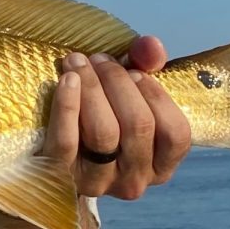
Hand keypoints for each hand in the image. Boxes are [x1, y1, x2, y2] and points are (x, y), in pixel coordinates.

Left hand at [42, 36, 190, 199]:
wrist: (55, 153)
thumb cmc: (103, 116)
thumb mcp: (129, 94)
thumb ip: (146, 66)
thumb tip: (152, 45)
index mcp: (160, 165)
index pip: (175, 133)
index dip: (155, 95)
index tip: (133, 71)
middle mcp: (135, 181)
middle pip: (137, 125)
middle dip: (118, 82)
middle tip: (99, 58)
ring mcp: (99, 182)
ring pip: (103, 132)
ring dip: (92, 88)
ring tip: (79, 63)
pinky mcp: (62, 176)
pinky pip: (67, 140)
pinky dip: (67, 105)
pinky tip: (66, 80)